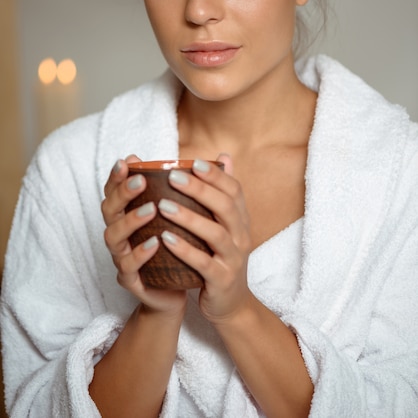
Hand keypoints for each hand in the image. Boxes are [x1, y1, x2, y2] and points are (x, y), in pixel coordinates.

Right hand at [101, 155, 186, 314]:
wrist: (174, 293)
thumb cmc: (177, 250)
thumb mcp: (182, 219)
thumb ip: (191, 190)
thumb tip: (214, 159)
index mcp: (129, 215)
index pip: (115, 190)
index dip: (118, 176)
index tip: (128, 160)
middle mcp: (120, 234)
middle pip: (109, 209)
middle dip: (123, 193)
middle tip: (141, 180)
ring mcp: (122, 257)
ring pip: (114, 236)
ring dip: (131, 220)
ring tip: (151, 208)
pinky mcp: (131, 281)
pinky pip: (129, 267)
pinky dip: (140, 254)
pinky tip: (154, 243)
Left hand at [158, 154, 251, 321]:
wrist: (229, 303)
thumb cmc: (221, 256)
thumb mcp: (226, 224)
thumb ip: (222, 192)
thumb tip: (223, 156)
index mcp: (241, 220)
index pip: (234, 191)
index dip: (216, 175)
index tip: (194, 161)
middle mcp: (241, 236)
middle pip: (225, 207)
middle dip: (200, 190)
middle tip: (173, 176)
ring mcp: (233, 259)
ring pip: (215, 233)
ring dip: (188, 217)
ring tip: (163, 205)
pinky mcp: (221, 280)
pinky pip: (204, 263)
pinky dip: (185, 250)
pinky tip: (164, 238)